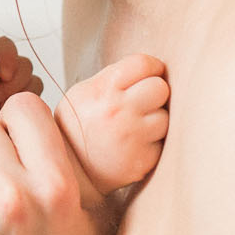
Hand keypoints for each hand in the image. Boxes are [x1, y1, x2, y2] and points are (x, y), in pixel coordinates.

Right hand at [56, 54, 169, 194]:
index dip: (151, 67)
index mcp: (103, 90)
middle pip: (161, 88)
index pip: (144, 63)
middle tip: (143, 102)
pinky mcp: (143, 160)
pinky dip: (152, 143)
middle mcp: (119, 112)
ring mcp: (133, 138)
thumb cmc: (77, 127)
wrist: (69, 170)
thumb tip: (148, 67)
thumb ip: (114, 77)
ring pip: (165, 117)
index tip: (148, 74)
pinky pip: (161, 143)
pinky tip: (134, 145)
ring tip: (136, 126)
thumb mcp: (83, 93)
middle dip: (155, 93)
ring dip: (155, 120)